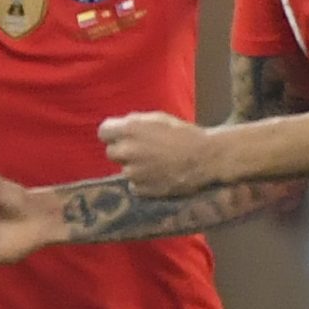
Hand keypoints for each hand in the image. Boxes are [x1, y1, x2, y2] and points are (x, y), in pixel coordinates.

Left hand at [98, 111, 215, 195]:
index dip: (113, 134)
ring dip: (135, 167)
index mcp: (130, 129)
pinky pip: (134, 185)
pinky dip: (143, 182)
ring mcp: (134, 172)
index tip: (121, 136)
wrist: (205, 158)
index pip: (103, 132)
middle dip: (123, 151)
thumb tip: (121, 127)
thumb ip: (136, 123)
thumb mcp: (158, 118)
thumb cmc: (184, 134)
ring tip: (156, 163)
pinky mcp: (142, 189)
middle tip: (142, 150)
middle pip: (111, 152)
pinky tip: (160, 175)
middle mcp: (128, 151)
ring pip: (124, 169)